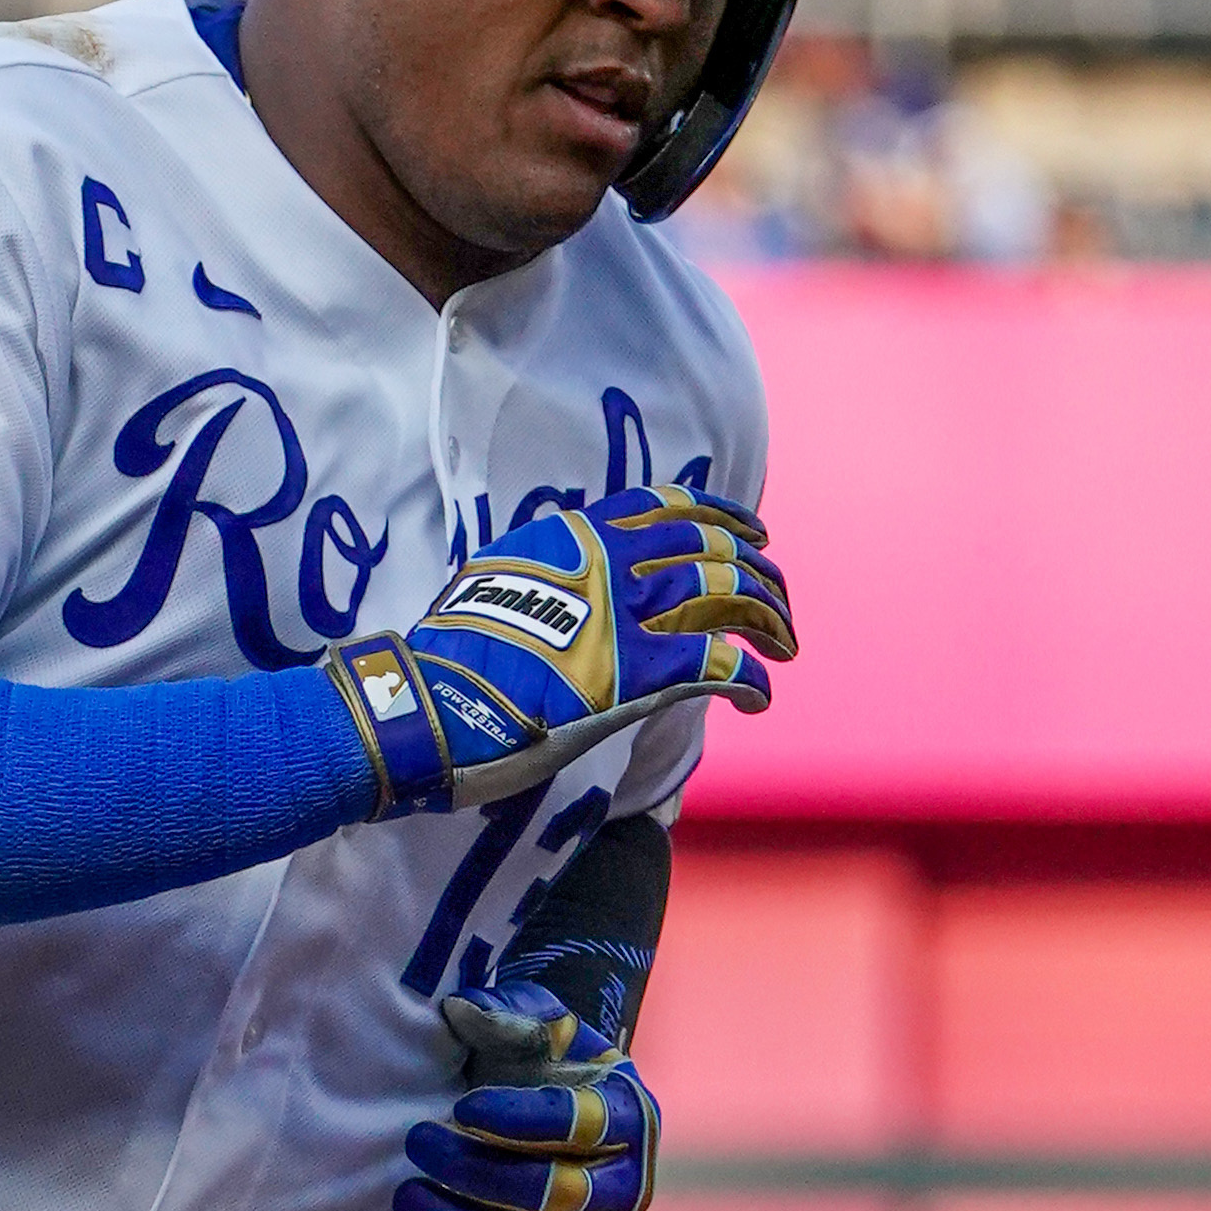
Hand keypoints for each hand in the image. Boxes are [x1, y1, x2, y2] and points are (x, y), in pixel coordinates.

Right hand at [328, 493, 793, 817]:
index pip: (671, 506)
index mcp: (579, 535)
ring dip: (770, 618)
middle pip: (715, 551)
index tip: (752, 531)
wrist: (426, 704)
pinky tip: (758, 695)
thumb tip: (554, 590)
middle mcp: (613, 564)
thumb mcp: (493, 584)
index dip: (724, 516)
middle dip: (760, 573)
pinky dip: (750, 679)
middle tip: (779, 602)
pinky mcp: (638, 677)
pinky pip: (719, 666)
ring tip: (785, 643)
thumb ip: (543, 577)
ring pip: (731, 598)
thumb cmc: (446, 657)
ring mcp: (628, 618)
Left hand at [394, 983, 658, 1210]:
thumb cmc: (528, 1061)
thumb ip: (510, 1011)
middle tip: (416, 1140)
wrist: (528, 1106)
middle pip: (557, 1196)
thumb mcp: (527, 1021)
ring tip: (408, 1195)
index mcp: (627, 1115)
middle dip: (476, 1171)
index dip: (524, 1120)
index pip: (585, 1126)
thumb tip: (464, 1012)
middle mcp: (623, 1188)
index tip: (465, 1104)